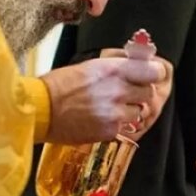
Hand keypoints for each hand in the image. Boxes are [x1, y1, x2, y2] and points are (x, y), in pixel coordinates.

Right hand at [40, 57, 166, 144]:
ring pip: (139, 111)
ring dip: (129, 110)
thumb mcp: (91, 66)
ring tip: (109, 107)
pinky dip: (116, 123)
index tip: (150, 75)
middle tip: (125, 93)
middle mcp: (118, 90)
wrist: (41, 110)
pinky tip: (100, 118)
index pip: (153, 72)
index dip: (154, 74)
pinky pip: (124, 126)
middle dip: (140, 93)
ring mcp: (115, 113)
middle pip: (149, 93)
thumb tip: (140, 64)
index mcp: (114, 70)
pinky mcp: (110, 130)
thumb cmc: (61, 85)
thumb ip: (118, 67)